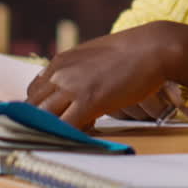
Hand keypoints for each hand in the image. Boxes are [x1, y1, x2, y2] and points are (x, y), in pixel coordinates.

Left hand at [27, 21, 187, 127]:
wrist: (153, 48)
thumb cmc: (132, 52)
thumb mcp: (96, 56)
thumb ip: (80, 72)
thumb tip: (80, 91)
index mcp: (60, 62)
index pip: (34, 91)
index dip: (41, 108)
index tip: (53, 118)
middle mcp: (60, 74)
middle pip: (33, 105)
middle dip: (40, 122)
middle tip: (54, 134)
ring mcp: (72, 88)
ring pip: (44, 117)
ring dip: (51, 130)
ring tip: (65, 139)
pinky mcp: (88, 102)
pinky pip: (65, 126)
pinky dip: (66, 136)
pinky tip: (78, 139)